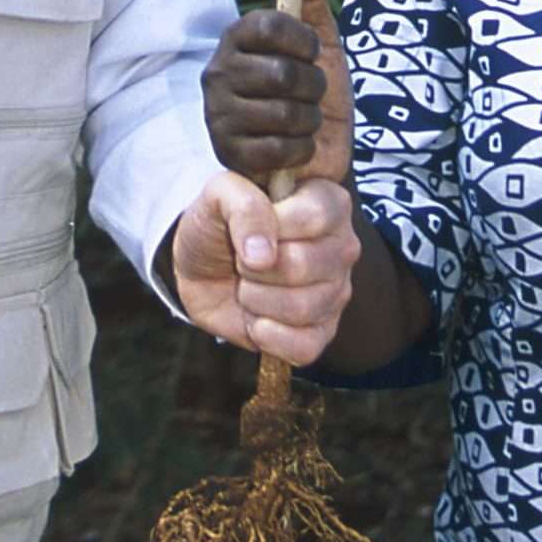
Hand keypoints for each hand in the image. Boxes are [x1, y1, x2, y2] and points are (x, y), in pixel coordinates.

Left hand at [171, 170, 358, 362]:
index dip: (271, 227)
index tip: (246, 226)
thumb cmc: (218, 224)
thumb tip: (263, 255)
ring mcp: (337, 291)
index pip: (314, 217)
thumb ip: (244, 207)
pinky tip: (257, 320)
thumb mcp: (219, 195)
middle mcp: (342, 245)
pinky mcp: (324, 331)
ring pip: (302, 307)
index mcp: (329, 201)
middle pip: (303, 265)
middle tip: (243, 261)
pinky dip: (268, 336)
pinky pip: (306, 346)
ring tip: (248, 287)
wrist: (199, 270)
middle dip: (254, 269)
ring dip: (256, 300)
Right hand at [201, 0, 350, 187]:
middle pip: (282, 74)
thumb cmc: (313, 92)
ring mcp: (218, 114)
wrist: (318, 153)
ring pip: (284, 114)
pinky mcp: (227, 153)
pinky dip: (301, 149)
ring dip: (310, 120)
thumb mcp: (321, 43)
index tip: (313, 51)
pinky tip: (295, 148)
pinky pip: (278, 148)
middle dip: (313, 87)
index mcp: (237, 38)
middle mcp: (219, 72)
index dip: (303, 40)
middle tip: (311, 94)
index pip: (269, 25)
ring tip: (304, 121)